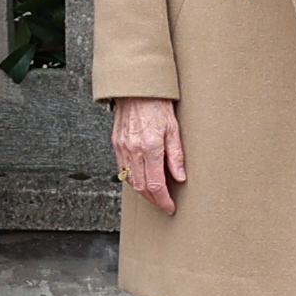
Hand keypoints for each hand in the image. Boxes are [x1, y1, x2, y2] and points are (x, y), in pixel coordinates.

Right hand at [109, 97, 186, 211]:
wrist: (136, 88)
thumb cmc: (158, 104)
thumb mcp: (174, 128)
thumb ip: (176, 155)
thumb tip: (180, 177)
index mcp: (151, 147)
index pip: (156, 184)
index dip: (163, 200)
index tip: (170, 207)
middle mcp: (134, 150)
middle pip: (142, 187)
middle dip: (154, 200)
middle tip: (164, 204)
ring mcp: (122, 147)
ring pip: (130, 180)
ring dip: (143, 191)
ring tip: (155, 194)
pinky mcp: (116, 144)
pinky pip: (122, 169)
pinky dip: (132, 178)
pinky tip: (142, 178)